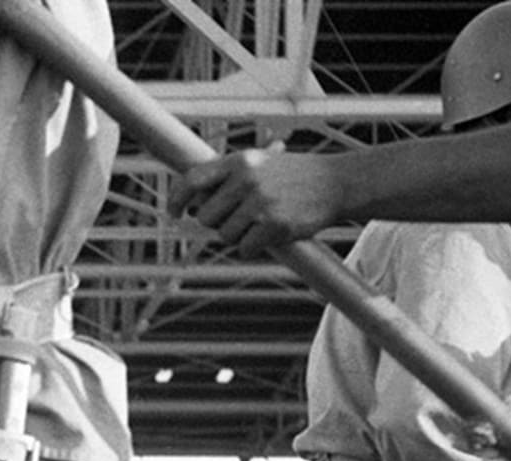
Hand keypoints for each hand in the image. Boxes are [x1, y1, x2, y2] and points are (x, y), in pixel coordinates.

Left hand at [170, 146, 341, 257]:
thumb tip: (189, 201)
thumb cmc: (293, 175)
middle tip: (241, 216)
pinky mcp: (274, 225)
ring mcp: (260, 202)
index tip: (173, 213)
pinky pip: (244, 249)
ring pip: (224, 236)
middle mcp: (247, 179)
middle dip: (218, 222)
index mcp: (239, 161)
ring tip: (261, 221)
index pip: (192, 180)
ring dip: (238, 236)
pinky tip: (270, 234)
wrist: (337, 183)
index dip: (176, 199)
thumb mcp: (260, 162)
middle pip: (205, 217)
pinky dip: (253, 247)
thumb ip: (226, 177)